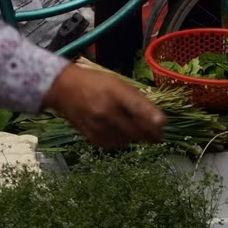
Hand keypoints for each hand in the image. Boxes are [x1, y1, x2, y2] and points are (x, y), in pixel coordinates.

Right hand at [43, 64, 165, 147]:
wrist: (64, 89)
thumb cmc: (97, 83)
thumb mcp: (118, 83)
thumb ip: (136, 98)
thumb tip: (156, 117)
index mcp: (115, 91)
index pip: (136, 105)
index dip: (151, 115)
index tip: (163, 123)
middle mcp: (106, 110)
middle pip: (135, 128)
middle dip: (152, 135)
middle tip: (160, 137)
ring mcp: (98, 125)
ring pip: (128, 139)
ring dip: (138, 138)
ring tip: (142, 134)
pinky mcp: (92, 137)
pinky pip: (115, 144)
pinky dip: (123, 141)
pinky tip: (124, 134)